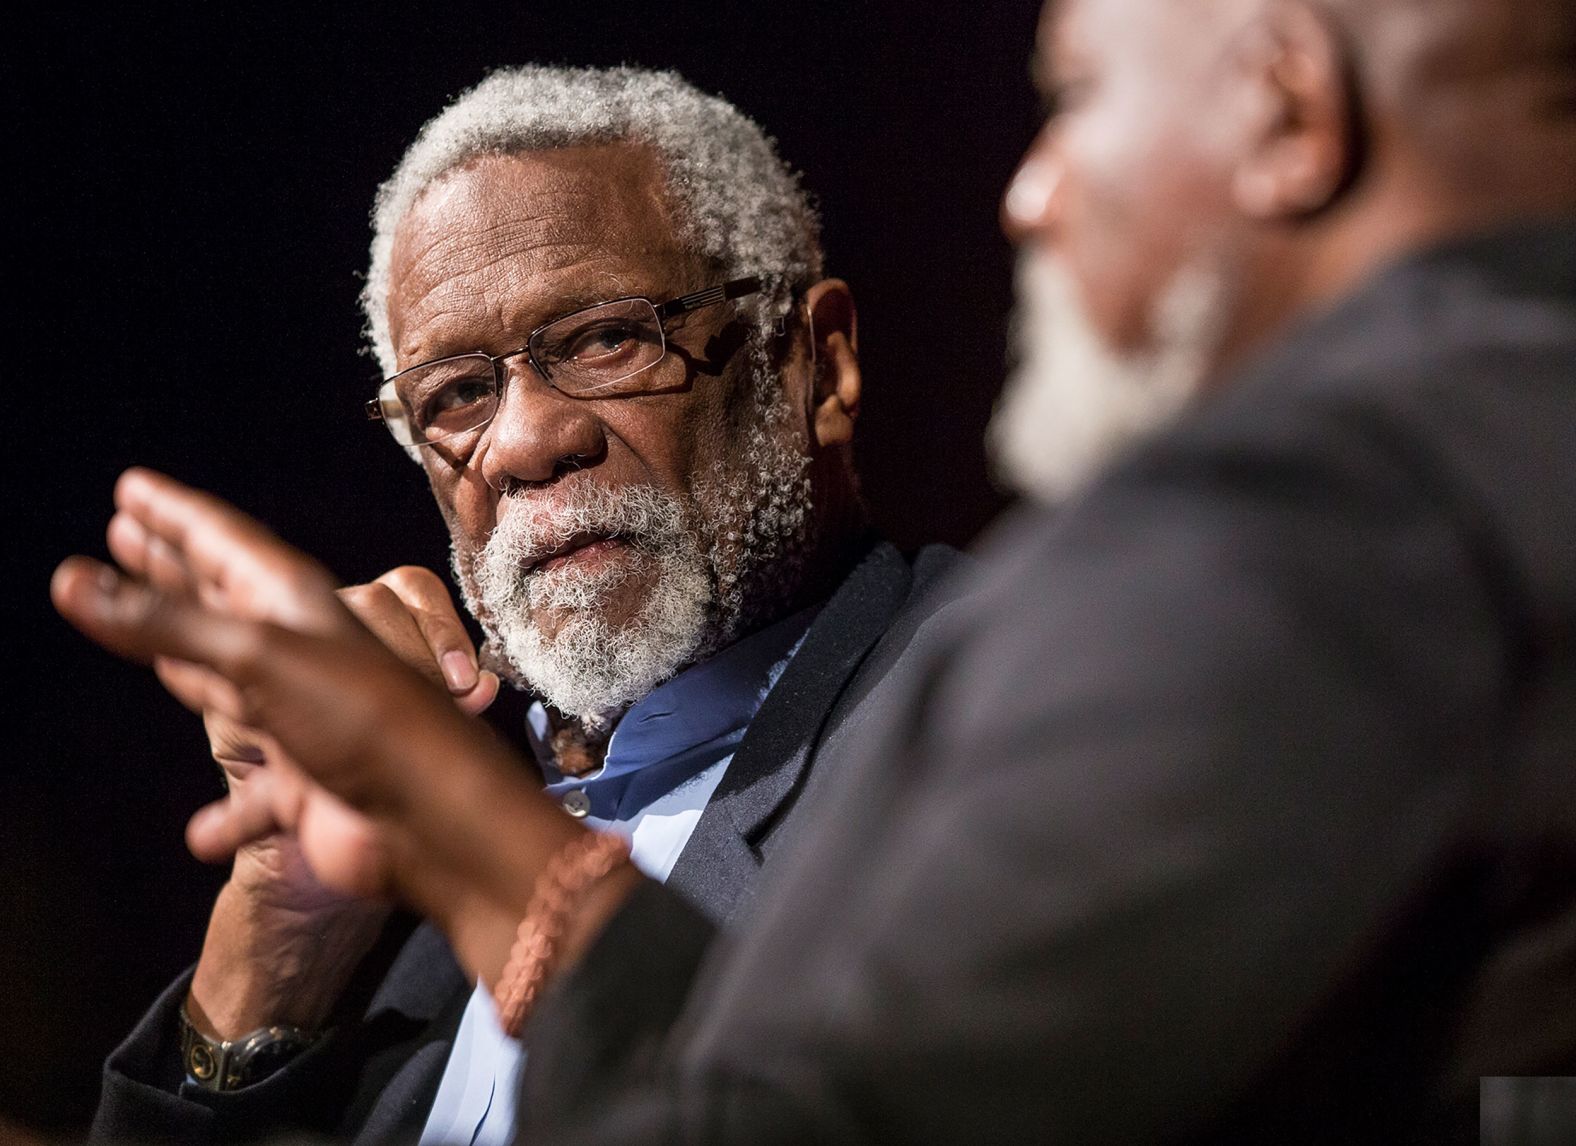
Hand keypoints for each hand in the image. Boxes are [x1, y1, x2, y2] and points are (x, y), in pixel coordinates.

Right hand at [53, 469, 589, 990]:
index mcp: (298, 605)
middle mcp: (300, 653)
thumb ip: (167, 624)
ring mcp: (302, 717)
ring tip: (134, 627)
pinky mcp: (306, 784)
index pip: (224, 543)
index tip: (132, 486)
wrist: (433, 819)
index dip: (176, 514)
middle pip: (221, 598)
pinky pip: (253, 797)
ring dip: (182, 657)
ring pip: (226, 680)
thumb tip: (73, 577)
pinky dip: (229, 813)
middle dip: (174, 565)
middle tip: (126, 529)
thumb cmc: (366, 721)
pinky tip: (200, 833)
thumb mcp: (260, 657)